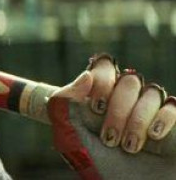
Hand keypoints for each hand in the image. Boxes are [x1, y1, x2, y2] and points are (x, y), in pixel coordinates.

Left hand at [53, 54, 175, 153]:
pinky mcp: (172, 124)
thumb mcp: (70, 136)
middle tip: (109, 138)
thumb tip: (86, 75)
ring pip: (151, 92)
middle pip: (129, 80)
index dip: (102, 81)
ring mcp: (152, 110)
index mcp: (102, 95)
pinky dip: (162, 118)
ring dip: (137, 120)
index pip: (105, 65)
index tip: (94, 108)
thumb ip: (65, 103)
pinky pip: (171, 106)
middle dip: (118, 109)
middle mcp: (128, 98)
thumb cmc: (96, 164)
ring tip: (128, 147)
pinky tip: (153, 135)